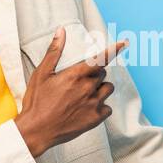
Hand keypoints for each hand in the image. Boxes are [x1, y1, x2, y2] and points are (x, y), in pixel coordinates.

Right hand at [15, 26, 127, 156]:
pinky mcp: (95, 119)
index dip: (114, 50)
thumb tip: (61, 31)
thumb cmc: (37, 101)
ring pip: (108, 89)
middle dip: (94, 75)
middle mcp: (87, 88)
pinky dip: (101, 107)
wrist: (36, 130)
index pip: (100, 59)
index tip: (125, 43)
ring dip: (100, 89)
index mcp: (75, 75)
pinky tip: (88, 109)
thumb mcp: (41, 73)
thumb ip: (54, 51)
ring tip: (85, 95)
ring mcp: (93, 104)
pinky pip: (108, 108)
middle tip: (78, 82)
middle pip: (102, 74)